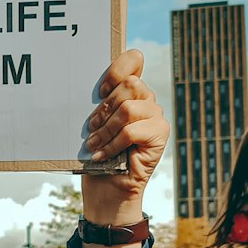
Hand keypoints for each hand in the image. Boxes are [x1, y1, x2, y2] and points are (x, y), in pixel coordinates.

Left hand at [81, 50, 168, 225]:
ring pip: (129, 108)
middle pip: (129, 84)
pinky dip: (113, 143)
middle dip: (105, 108)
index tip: (100, 90)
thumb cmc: (97, 153)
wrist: (107, 187)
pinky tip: (103, 154)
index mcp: (130, 90)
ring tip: (94, 144)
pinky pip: (132, 130)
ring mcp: (156, 115)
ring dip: (106, 129)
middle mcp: (146, 99)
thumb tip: (87, 87)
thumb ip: (99, 103)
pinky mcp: (160, 133)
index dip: (116, 69)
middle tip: (91, 128)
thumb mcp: (94, 123)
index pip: (133, 59)